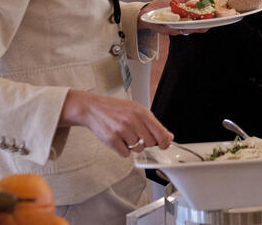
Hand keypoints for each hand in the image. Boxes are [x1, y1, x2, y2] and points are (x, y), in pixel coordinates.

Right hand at [59, 90, 173, 156]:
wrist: (93, 108)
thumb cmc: (116, 109)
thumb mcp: (137, 110)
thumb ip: (153, 123)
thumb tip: (168, 136)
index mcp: (142, 112)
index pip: (160, 132)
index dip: (164, 142)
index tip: (164, 145)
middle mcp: (133, 121)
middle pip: (150, 143)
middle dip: (146, 142)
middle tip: (138, 135)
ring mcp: (122, 131)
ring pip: (138, 149)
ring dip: (133, 145)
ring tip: (126, 135)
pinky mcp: (112, 140)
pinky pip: (125, 154)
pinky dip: (123, 150)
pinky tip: (119, 140)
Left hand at [138, 0, 211, 35]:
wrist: (148, 10)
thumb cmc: (165, 6)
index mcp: (188, 22)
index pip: (203, 25)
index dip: (211, 23)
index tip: (219, 17)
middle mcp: (182, 28)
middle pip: (196, 29)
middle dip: (203, 24)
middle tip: (210, 18)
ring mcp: (173, 29)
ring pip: (183, 29)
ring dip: (188, 25)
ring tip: (194, 18)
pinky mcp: (161, 29)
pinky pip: (168, 28)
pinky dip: (171, 25)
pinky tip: (173, 21)